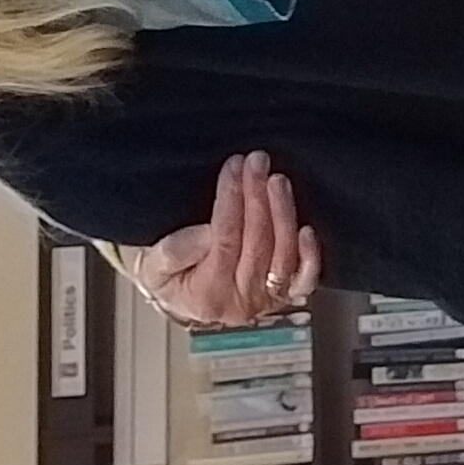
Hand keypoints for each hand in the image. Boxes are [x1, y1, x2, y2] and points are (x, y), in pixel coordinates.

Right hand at [133, 151, 324, 325]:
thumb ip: (174, 252)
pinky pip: (305, 279)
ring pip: (283, 256)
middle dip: (256, 197)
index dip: (231, 200)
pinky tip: (307, 229)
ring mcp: (266, 298)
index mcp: (207, 295)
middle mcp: (241, 301)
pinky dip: (310, 256)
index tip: (233, 167)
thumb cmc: (168, 277)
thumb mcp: (153, 266)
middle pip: (257, 244)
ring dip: (282, 213)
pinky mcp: (284, 292)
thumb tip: (206, 234)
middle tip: (256, 163)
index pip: (224, 241)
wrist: (181, 297)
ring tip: (276, 180)